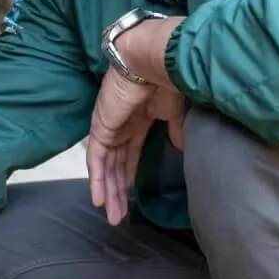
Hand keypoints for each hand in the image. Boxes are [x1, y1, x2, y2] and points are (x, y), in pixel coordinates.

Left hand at [86, 69, 186, 225]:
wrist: (153, 62)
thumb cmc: (166, 81)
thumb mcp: (174, 111)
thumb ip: (175, 130)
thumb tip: (182, 147)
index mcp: (137, 120)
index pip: (130, 154)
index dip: (129, 176)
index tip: (132, 198)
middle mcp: (119, 125)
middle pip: (116, 164)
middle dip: (118, 191)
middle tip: (119, 216)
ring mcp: (108, 127)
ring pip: (106, 166)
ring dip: (109, 192)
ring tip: (113, 215)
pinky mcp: (101, 128)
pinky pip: (96, 159)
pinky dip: (97, 180)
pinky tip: (99, 200)